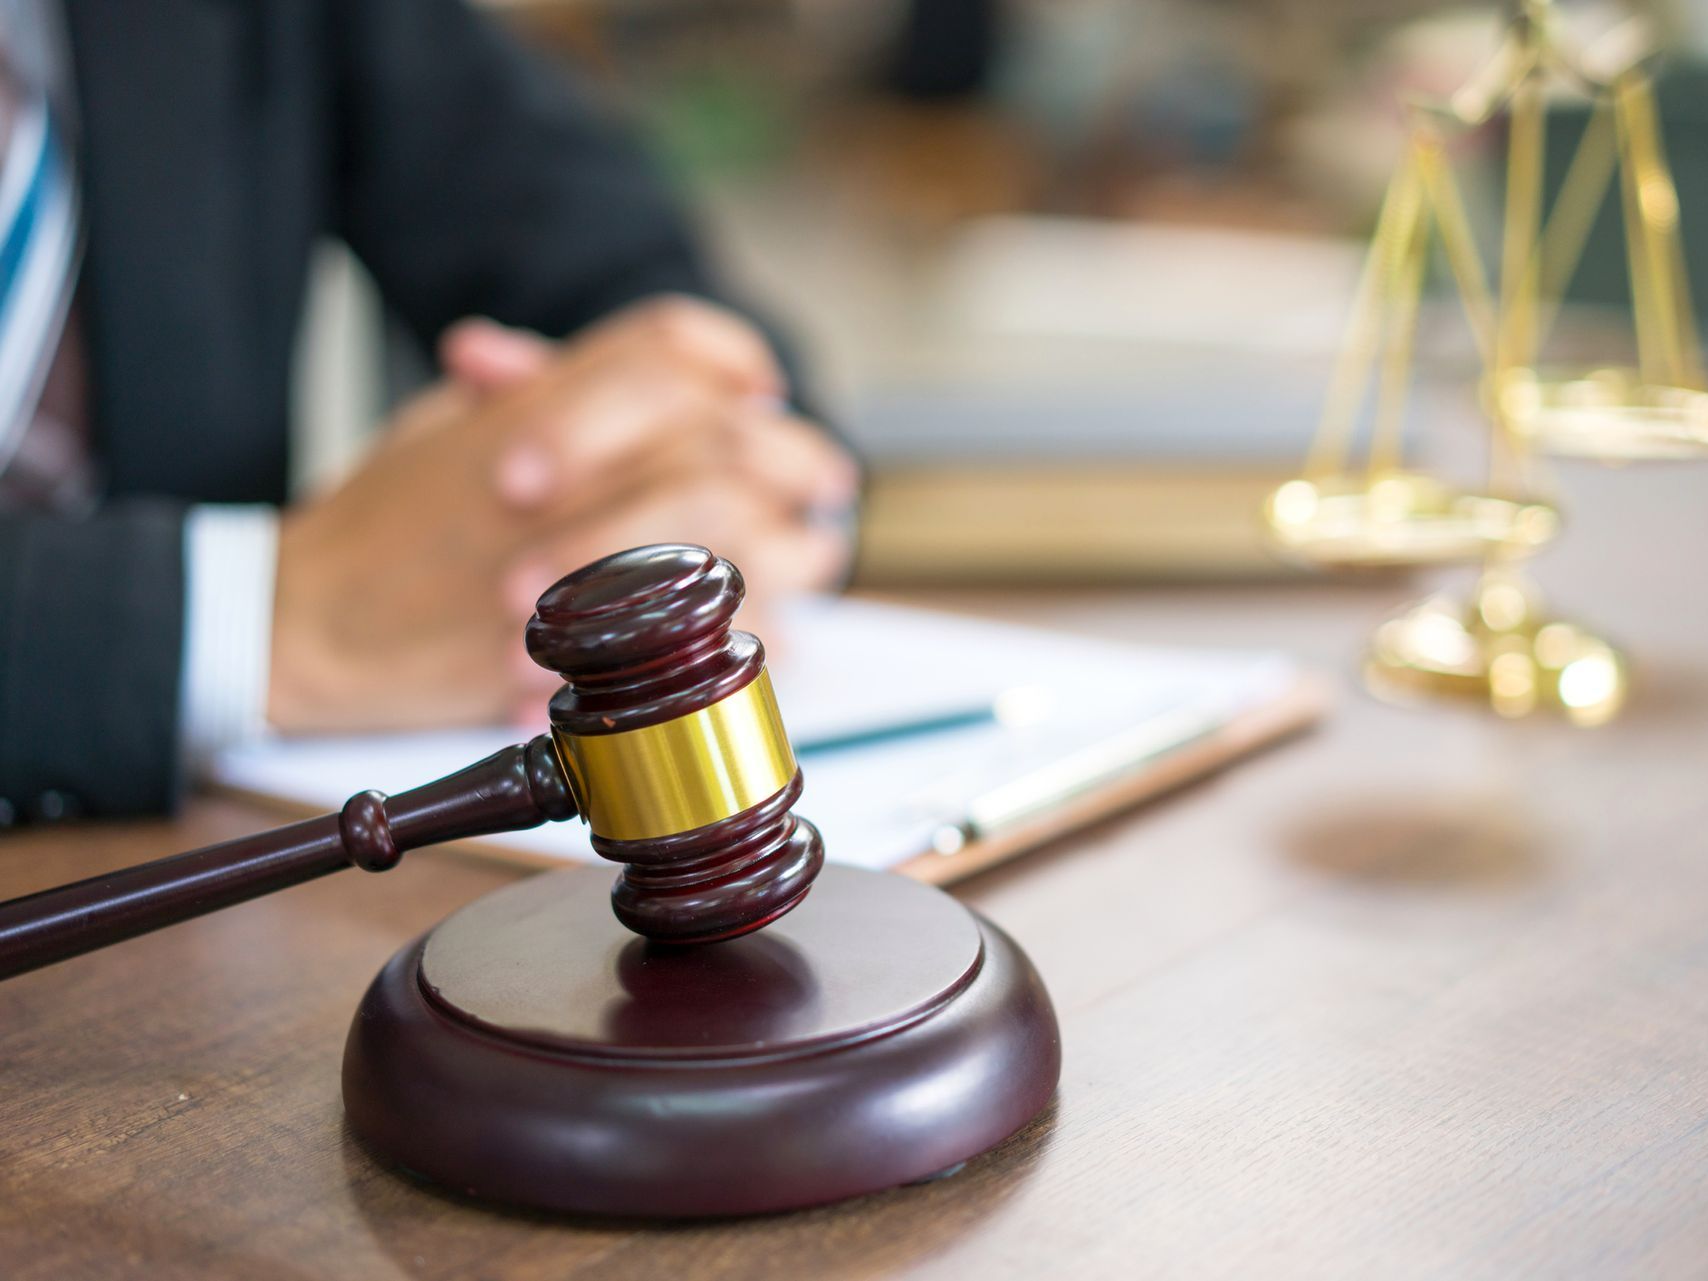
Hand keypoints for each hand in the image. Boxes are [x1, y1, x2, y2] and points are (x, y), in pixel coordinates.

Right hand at [269, 297, 856, 733]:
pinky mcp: (575, 659)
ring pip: (736, 540)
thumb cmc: (378, 521)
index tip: (760, 390)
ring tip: (801, 553)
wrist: (300, 623)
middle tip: (814, 479)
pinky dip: (751, 636)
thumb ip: (546, 386)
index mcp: (537, 407)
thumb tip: (657, 368)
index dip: (732, 358)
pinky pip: (709, 645)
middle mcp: (565, 479)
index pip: (669, 346)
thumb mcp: (448, 421)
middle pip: (728, 442)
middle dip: (792, 458)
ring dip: (792, 546)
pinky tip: (753, 629)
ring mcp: (576, 571)